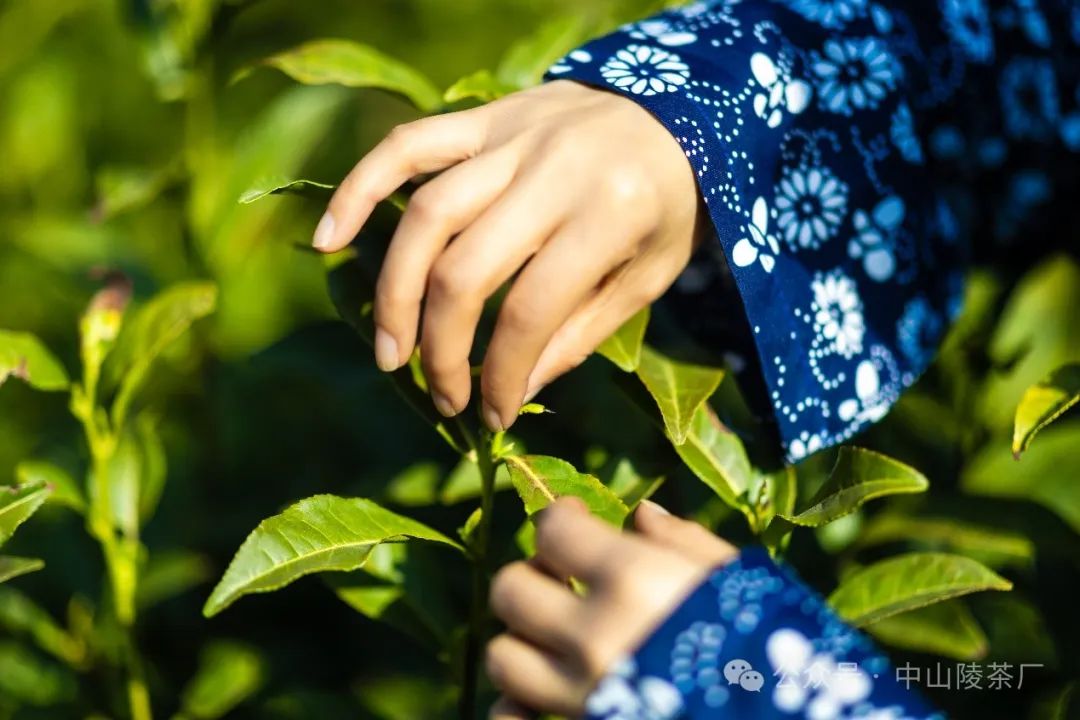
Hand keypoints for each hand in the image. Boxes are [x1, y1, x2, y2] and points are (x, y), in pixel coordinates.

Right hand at [314, 80, 703, 431]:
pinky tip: (328, 239)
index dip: (502, 374)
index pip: (531, 310)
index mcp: (609, 213)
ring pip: (427, 215)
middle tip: (440, 395)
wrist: (681, 110)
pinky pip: (407, 145)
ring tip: (389, 355)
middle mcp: (553, 170)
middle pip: (466, 269)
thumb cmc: (667, 207)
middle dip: (441, 348)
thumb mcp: (646, 277)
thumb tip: (513, 388)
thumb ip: (579, 332)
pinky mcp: (483, 117)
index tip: (493, 414)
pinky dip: (360, 189)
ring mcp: (511, 136)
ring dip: (395, 293)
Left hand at [485, 498, 735, 717]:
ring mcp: (581, 693)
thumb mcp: (740, 580)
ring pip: (502, 656)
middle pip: (511, 589)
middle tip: (563, 578)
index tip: (575, 517)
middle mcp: (593, 636)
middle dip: (534, 575)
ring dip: (522, 639)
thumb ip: (683, 542)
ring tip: (555, 635)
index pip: (552, 530)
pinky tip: (543, 693)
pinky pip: (512, 718)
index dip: (560, 517)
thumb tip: (641, 516)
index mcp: (633, 581)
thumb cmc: (773, 646)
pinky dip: (518, 705)